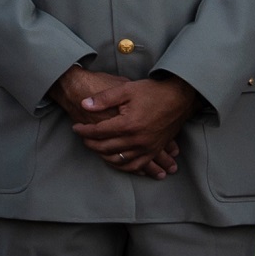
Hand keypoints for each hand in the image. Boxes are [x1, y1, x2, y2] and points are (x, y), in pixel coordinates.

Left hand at [60, 66, 195, 172]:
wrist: (179, 97)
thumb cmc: (152, 91)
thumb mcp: (126, 89)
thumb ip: (104, 98)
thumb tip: (84, 104)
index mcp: (128, 124)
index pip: (98, 131)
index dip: (84, 130)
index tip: (75, 127)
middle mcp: (137, 140)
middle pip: (106, 148)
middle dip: (91, 144)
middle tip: (83, 138)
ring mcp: (147, 147)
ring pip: (120, 160)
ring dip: (104, 157)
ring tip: (96, 149)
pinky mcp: (155, 150)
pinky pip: (137, 166)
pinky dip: (124, 167)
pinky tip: (117, 163)